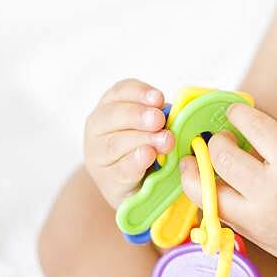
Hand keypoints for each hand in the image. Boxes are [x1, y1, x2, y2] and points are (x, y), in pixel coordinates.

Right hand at [84, 77, 174, 208]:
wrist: (133, 185)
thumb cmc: (143, 146)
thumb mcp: (149, 126)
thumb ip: (159, 116)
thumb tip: (178, 110)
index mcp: (110, 105)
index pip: (120, 91)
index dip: (140, 92)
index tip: (158, 98)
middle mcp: (98, 127)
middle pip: (114, 115)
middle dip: (139, 115)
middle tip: (159, 120)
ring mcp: (98, 155)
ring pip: (116, 143)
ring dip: (142, 139)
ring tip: (164, 140)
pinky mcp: (108, 180)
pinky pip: (120, 169)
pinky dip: (135, 161)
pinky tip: (148, 155)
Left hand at [179, 103, 276, 276]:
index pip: (250, 126)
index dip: (237, 113)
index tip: (235, 111)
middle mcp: (272, 190)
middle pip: (221, 157)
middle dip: (215, 141)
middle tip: (220, 137)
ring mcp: (261, 218)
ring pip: (207, 193)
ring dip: (196, 173)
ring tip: (193, 161)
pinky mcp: (257, 238)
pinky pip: (220, 215)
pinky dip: (209, 197)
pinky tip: (210, 185)